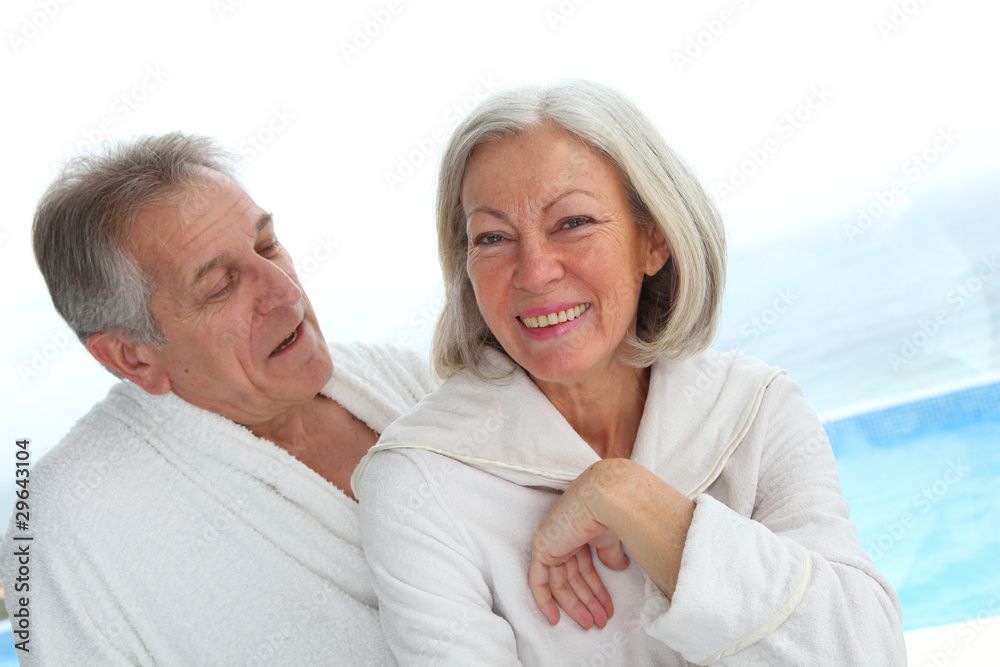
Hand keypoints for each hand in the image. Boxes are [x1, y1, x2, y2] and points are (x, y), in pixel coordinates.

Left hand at [528, 468, 630, 629]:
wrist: (604, 501)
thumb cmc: (609, 514)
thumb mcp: (610, 540)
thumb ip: (610, 555)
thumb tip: (619, 567)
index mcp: (576, 534)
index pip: (583, 569)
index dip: (595, 591)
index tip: (606, 609)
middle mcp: (560, 539)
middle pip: (572, 579)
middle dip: (586, 602)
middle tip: (599, 623)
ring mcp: (550, 544)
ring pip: (559, 584)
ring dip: (576, 605)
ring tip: (592, 624)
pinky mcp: (542, 550)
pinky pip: (537, 582)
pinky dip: (544, 601)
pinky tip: (554, 619)